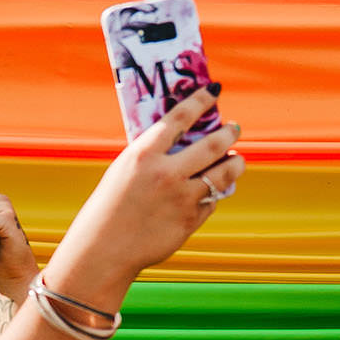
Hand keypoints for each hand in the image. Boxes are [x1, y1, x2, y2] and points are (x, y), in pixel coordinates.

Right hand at [45, 88, 242, 306]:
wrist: (103, 249)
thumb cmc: (109, 206)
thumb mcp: (124, 170)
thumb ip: (153, 155)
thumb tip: (187, 140)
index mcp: (143, 155)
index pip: (180, 118)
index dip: (201, 100)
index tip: (214, 91)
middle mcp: (166, 174)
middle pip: (212, 145)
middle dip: (228, 133)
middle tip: (234, 128)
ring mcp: (181, 199)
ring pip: (224, 174)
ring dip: (235, 163)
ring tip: (236, 159)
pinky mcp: (190, 221)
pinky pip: (211, 201)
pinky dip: (212, 194)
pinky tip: (209, 191)